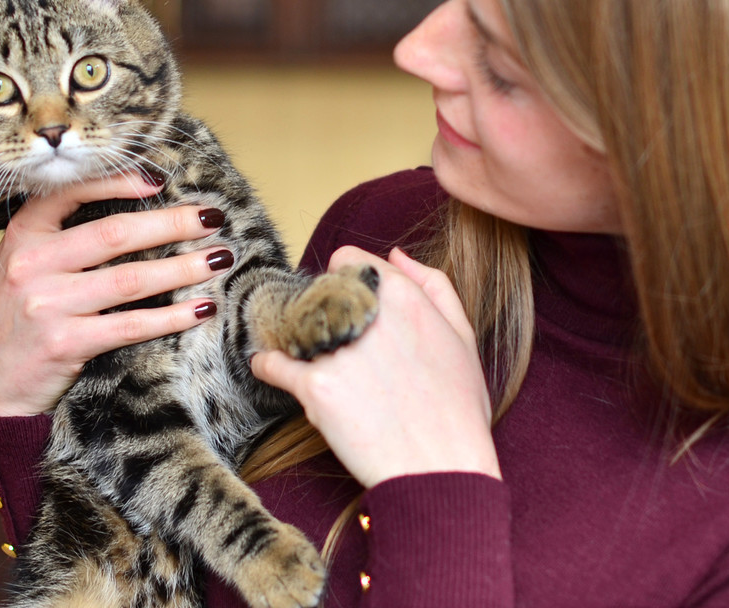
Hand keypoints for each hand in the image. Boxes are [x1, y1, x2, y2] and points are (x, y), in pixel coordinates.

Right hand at [0, 172, 228, 415]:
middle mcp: (32, 264)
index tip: (161, 180)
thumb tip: (139, 208)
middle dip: (171, 223)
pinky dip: (172, 316)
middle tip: (213, 217)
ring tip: (219, 258)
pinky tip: (201, 308)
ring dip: (183, 267)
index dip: (119, 181)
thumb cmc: (20, 318)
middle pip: (115, 233)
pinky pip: (131, 325)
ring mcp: (47, 304)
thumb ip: (63, 236)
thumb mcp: (25, 264)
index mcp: (23, 235)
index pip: (72, 193)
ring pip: (130, 279)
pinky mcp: (64, 343)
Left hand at [250, 246, 499, 488]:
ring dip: (297, 339)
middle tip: (332, 343)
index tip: (347, 309)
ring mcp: (339, 349)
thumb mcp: (462, 337)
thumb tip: (396, 255)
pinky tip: (268, 368)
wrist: (443, 474)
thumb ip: (433, 285)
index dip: (344, 283)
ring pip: (295, 325)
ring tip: (311, 361)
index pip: (347, 260)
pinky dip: (266, 365)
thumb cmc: (458, 410)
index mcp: (403, 296)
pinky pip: (272, 364)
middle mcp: (368, 314)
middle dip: (321, 312)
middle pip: (318, 291)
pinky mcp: (316, 387)